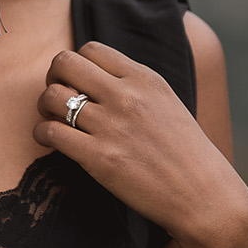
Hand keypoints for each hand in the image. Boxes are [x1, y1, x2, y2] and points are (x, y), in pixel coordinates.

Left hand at [33, 42, 247, 247]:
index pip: (90, 49)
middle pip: (64, 63)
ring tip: (54, 120)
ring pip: (52, 96)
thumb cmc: (185, 154)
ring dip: (44, 107)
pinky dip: (42, 134)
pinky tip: (51, 140)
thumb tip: (92, 77)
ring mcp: (112, 126)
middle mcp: (127, 96)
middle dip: (53, 77)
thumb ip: (133, 86)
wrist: (205, 197)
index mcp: (145, 78)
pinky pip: (50, 131)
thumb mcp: (166, 103)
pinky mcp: (99, 158)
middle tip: (58, 97)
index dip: (75, 64)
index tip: (75, 82)